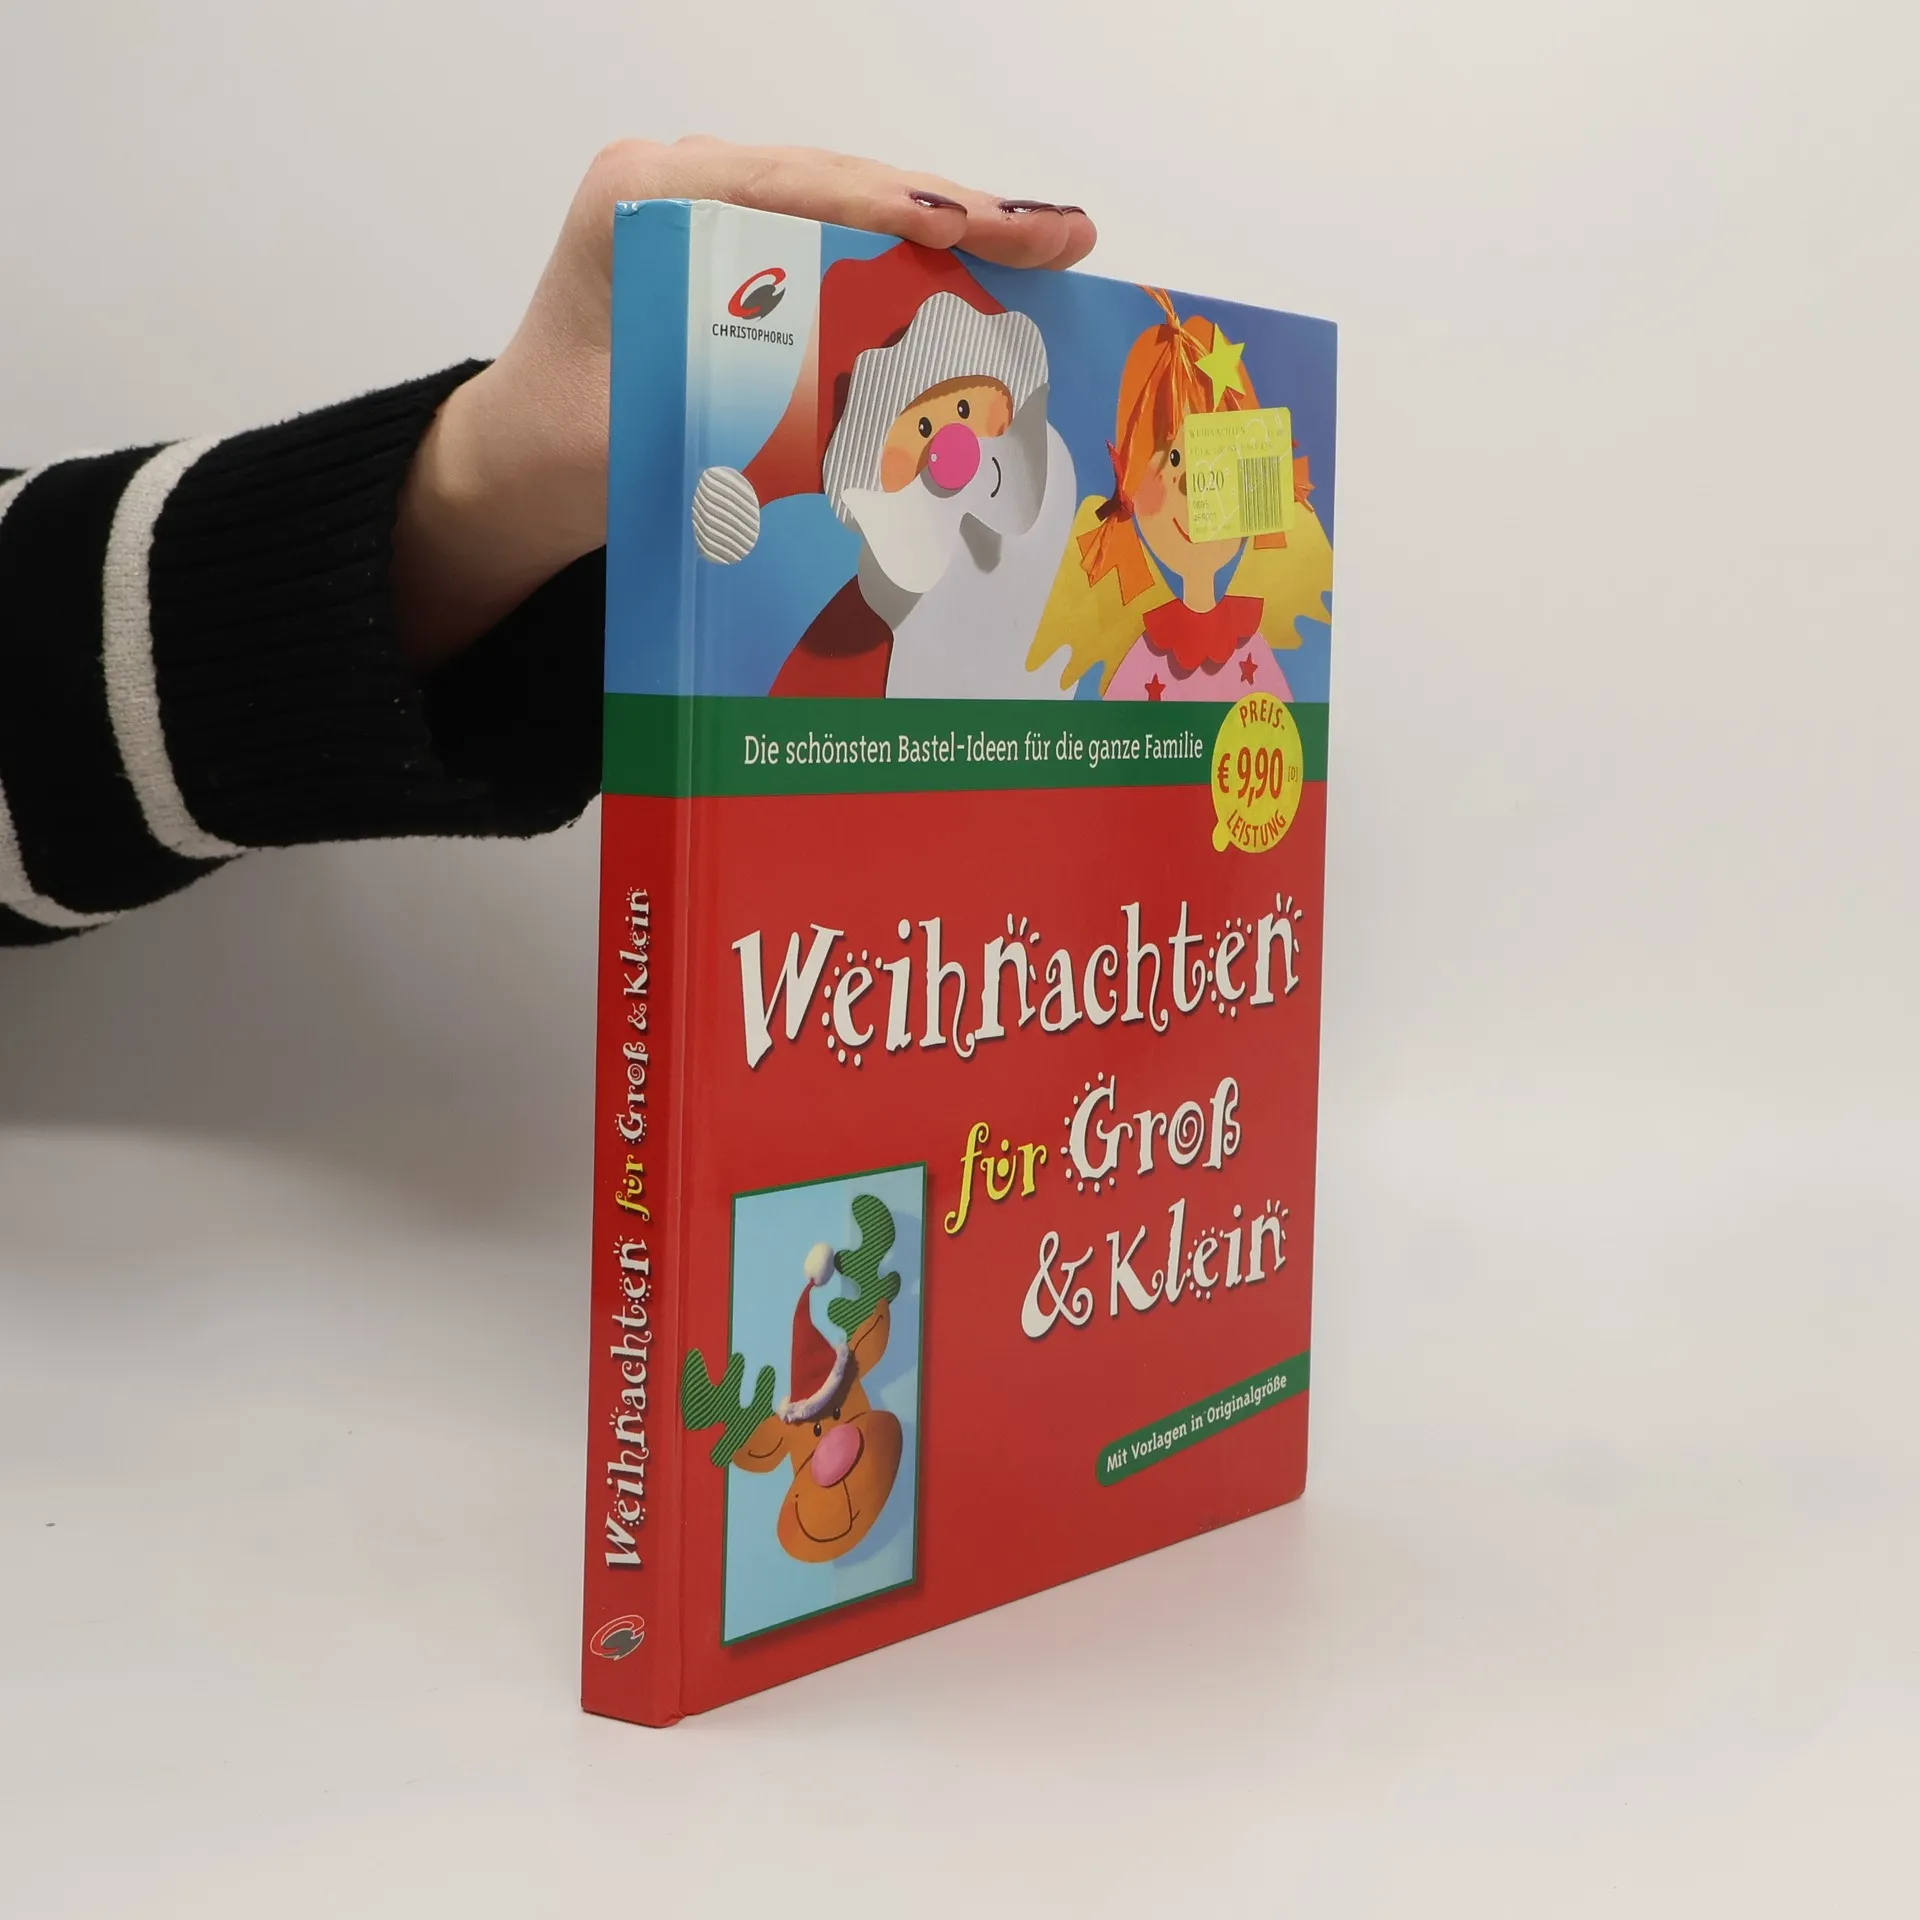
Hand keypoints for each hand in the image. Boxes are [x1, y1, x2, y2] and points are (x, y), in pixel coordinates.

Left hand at [393, 138, 1096, 667]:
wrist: (526, 463)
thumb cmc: (574, 449)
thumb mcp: (658, 430)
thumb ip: (747, 394)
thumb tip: (856, 395)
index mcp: (649, 197)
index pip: (802, 190)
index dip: (906, 209)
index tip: (985, 228)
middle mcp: (684, 182)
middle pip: (844, 184)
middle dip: (957, 212)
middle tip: (1061, 234)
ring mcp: (715, 208)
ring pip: (853, 204)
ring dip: (949, 232)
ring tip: (1046, 244)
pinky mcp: (740, 247)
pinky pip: (839, 239)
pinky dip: (911, 261)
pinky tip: (984, 272)